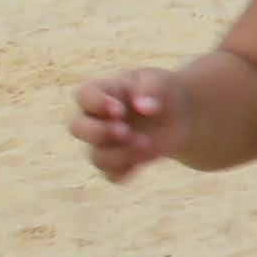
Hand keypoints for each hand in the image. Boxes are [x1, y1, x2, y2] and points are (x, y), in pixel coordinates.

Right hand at [71, 66, 193, 183]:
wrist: (179, 114)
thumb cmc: (162, 91)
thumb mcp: (160, 81)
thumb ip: (151, 88)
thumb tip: (143, 107)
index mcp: (102, 92)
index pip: (84, 96)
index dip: (96, 105)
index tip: (120, 111)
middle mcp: (96, 118)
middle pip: (77, 128)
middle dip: (99, 133)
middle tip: (126, 132)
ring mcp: (106, 143)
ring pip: (95, 157)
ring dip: (120, 154)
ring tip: (148, 143)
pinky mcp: (119, 162)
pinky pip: (112, 175)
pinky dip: (128, 171)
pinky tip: (148, 158)